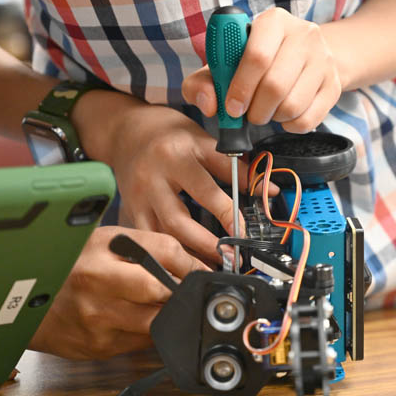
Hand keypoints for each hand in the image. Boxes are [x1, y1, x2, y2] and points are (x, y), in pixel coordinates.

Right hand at [28, 226, 207, 358]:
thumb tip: (191, 261)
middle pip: (165, 293)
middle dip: (180, 292)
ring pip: (158, 322)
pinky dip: (146, 330)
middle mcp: (98, 289)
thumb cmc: (68, 266)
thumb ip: (146, 247)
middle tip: (183, 290)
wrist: (24, 305)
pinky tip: (133, 318)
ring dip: (166, 314)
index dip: (191, 263)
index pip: (166, 254)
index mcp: (101, 254)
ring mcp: (99, 323)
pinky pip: (140, 342)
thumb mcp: (103, 240)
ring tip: (154, 302)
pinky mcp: (100, 348)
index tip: (202, 269)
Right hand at [110, 104, 278, 263]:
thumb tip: (268, 190)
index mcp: (174, 156)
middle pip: (177, 221)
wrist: (128, 130)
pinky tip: (184, 261)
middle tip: (229, 256)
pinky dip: (167, 253)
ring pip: (160, 235)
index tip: (242, 232)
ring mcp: (136, 198)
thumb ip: (235, 168)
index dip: (227, 214)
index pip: (205, 191)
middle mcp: (151, 179)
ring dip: (186, 255)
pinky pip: (148, 239)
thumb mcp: (204, 141)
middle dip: (205, 245)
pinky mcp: (128, 210)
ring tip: (211, 265)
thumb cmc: (169, 134)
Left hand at [183, 7, 341, 132]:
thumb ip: (204, 82)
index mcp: (273, 21)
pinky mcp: (334, 85)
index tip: (231, 107)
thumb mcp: (225, 64)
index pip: (257, 56)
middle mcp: (304, 35)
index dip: (240, 88)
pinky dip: (289, 125)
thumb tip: (209, 104)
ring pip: (292, 105)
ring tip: (266, 110)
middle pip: (275, 86)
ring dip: (272, 118)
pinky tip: (283, 115)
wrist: (304, 57)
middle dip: (255, 110)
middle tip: (247, 114)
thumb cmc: (255, 62)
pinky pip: (307, 120)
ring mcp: (324, 60)